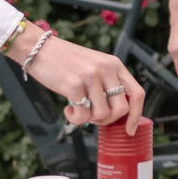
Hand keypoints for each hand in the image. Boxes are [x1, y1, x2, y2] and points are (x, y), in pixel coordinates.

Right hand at [18, 34, 145, 133]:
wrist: (39, 49)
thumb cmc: (66, 61)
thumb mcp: (94, 65)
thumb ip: (108, 83)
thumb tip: (116, 113)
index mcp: (114, 64)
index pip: (137, 93)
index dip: (137, 115)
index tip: (130, 130)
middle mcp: (106, 69)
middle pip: (122, 109)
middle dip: (108, 120)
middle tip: (93, 116)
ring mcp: (91, 77)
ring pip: (103, 114)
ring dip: (90, 119)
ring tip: (78, 110)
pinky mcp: (74, 85)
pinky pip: (83, 115)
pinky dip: (75, 118)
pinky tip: (68, 109)